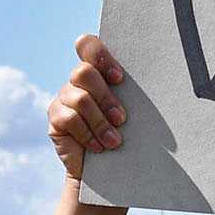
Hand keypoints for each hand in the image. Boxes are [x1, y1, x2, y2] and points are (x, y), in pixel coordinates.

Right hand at [46, 35, 126, 182]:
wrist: (105, 169)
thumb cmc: (124, 133)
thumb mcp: (128, 110)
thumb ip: (130, 93)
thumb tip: (159, 81)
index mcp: (96, 71)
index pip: (88, 46)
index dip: (101, 56)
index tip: (119, 78)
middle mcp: (76, 81)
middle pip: (83, 72)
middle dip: (106, 97)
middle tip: (121, 119)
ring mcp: (63, 98)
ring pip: (80, 99)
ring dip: (101, 121)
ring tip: (115, 141)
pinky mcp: (55, 119)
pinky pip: (70, 119)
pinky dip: (88, 134)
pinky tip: (98, 147)